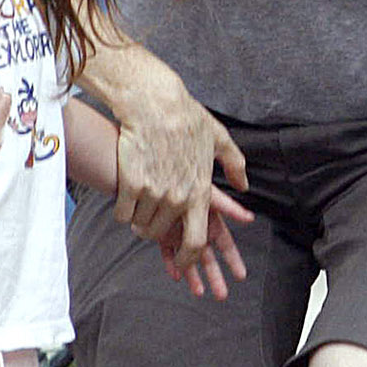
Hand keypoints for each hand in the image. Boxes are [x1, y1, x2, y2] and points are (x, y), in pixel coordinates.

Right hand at [108, 60, 248, 268]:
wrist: (154, 103)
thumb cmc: (186, 118)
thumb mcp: (218, 138)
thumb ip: (233, 164)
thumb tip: (243, 185)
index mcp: (200, 192)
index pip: (196, 242)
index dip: (189, 260)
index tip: (183, 263)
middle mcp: (178, 197)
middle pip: (161, 234)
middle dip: (154, 232)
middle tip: (150, 221)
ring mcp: (154, 192)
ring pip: (141, 225)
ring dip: (138, 220)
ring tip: (139, 204)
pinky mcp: (130, 184)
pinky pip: (123, 213)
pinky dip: (123, 210)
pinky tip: (125, 197)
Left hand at [156, 184, 252, 301]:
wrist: (153, 179)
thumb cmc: (185, 182)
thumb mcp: (210, 194)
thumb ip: (229, 207)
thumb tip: (250, 218)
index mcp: (210, 221)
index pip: (226, 245)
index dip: (233, 260)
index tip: (241, 276)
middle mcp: (196, 229)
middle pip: (208, 258)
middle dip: (215, 277)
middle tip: (222, 295)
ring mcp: (178, 233)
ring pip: (188, 260)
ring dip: (194, 277)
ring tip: (199, 293)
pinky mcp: (160, 235)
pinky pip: (167, 254)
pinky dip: (171, 265)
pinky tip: (176, 276)